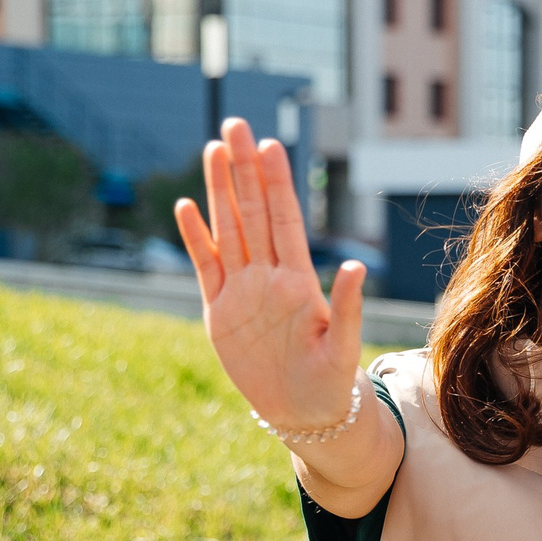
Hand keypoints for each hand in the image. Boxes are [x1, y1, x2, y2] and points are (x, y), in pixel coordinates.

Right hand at [172, 119, 365, 439]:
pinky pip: (205, 268)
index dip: (277, 183)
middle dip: (244, 169)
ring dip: (219, 191)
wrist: (304, 415)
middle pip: (253, 212)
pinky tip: (186, 207)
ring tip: (213, 149)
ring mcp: (242, 291)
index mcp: (299, 282)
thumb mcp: (342, 348)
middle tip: (235, 124)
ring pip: (228, 230)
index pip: (285, 221)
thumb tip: (355, 265)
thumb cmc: (330, 383)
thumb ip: (346, 306)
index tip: (271, 145)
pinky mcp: (219, 312)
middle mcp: (269, 277)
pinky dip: (196, 239)